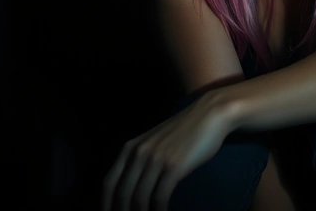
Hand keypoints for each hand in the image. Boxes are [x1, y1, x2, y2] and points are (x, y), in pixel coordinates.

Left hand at [102, 92, 232, 210]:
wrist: (208, 114)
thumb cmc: (184, 130)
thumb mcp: (154, 141)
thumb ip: (141, 158)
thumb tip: (132, 184)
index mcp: (130, 148)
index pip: (109, 182)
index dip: (106, 203)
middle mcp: (139, 153)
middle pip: (122, 193)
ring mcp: (156, 159)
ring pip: (139, 198)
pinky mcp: (173, 167)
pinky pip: (160, 197)